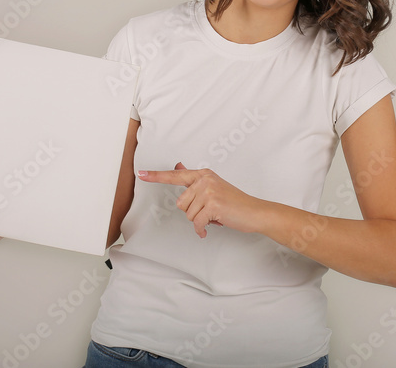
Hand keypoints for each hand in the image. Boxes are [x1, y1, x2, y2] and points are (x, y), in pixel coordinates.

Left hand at [137, 163, 263, 237]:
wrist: (255, 212)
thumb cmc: (235, 202)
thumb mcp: (213, 187)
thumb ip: (194, 180)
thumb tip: (179, 167)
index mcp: (203, 174)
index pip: (175, 175)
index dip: (156, 176)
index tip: (140, 174)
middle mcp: (205, 180)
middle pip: (181, 203)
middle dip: (193, 212)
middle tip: (210, 211)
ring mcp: (208, 191)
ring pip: (188, 214)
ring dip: (200, 220)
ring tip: (215, 215)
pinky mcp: (212, 204)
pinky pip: (197, 223)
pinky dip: (202, 229)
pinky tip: (210, 228)